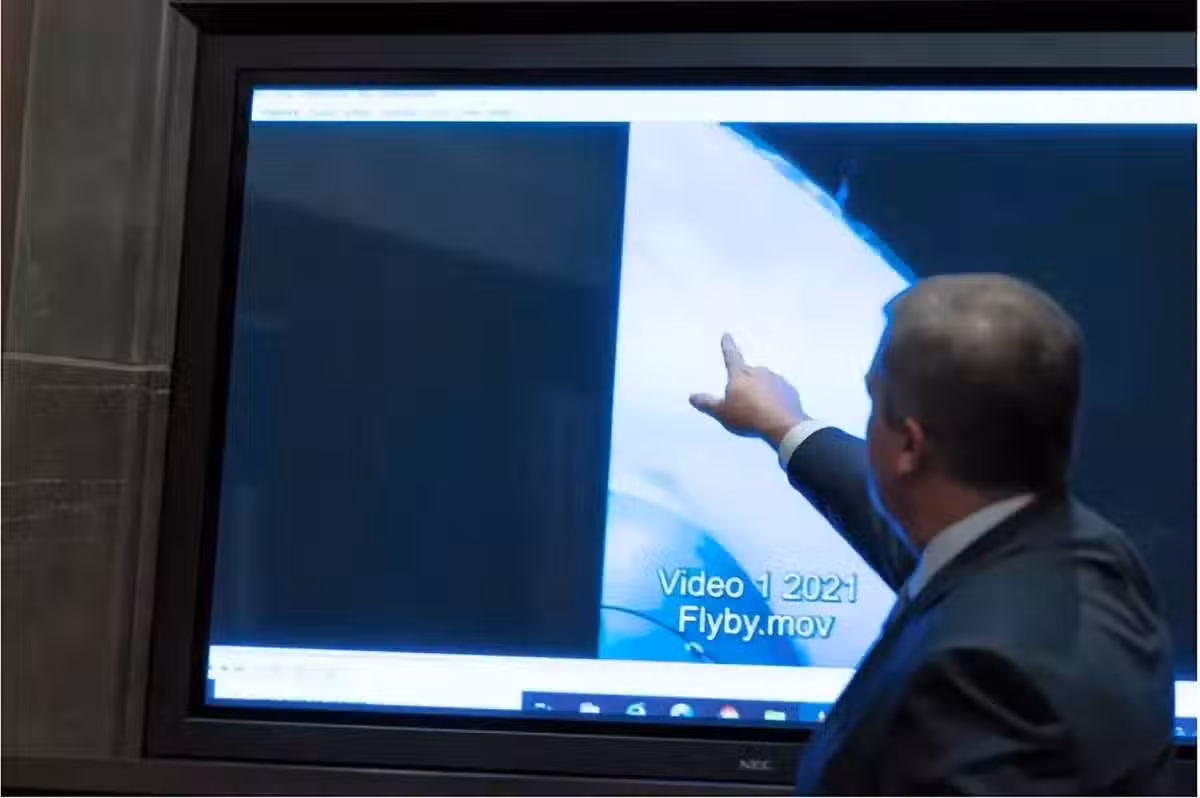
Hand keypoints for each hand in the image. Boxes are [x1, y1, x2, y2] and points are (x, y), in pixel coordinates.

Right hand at [689, 334, 810, 447]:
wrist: (783, 425)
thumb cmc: (748, 416)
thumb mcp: (722, 413)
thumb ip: (707, 404)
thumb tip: (692, 396)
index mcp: (740, 375)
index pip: (731, 357)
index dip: (727, 346)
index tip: (727, 335)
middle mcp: (759, 372)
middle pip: (748, 373)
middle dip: (745, 382)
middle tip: (743, 401)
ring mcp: (776, 380)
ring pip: (764, 382)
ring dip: (760, 391)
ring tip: (758, 411)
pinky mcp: (789, 390)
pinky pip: (778, 392)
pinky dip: (774, 398)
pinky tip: (772, 412)